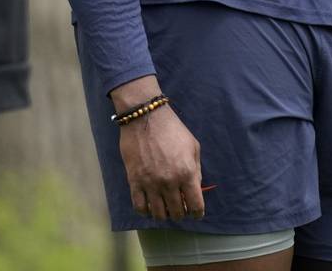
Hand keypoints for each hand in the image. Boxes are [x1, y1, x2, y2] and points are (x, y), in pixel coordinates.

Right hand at [112, 77, 203, 220]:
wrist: (145, 117)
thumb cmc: (172, 129)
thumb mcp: (193, 147)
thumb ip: (196, 170)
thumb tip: (195, 189)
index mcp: (187, 173)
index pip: (195, 206)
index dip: (197, 213)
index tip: (195, 213)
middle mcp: (169, 182)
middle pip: (177, 213)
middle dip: (180, 213)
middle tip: (179, 207)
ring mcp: (150, 183)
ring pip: (159, 214)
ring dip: (164, 214)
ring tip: (164, 207)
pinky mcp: (134, 182)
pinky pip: (140, 207)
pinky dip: (146, 211)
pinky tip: (149, 206)